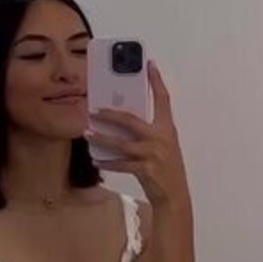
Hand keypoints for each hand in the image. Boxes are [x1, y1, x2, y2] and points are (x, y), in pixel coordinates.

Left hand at [86, 62, 189, 209]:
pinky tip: (97, 159)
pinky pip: (120, 164)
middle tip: (94, 110)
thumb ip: (149, 132)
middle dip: (110, 114)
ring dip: (101, 138)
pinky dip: (107, 162)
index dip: (157, 81)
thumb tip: (123, 121)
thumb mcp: (164, 146)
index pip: (163, 99)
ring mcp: (153, 154)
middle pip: (132, 120)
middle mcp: (161, 138)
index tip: (150, 65)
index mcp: (167, 129)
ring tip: (87, 133)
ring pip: (121, 143)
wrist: (175, 196)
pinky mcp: (145, 170)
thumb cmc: (167, 169)